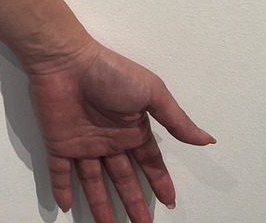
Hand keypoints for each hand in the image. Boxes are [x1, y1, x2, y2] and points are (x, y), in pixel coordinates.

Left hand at [24, 37, 214, 221]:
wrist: (65, 60)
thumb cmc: (109, 72)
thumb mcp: (151, 93)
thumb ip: (176, 120)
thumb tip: (207, 140)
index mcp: (131, 128)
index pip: (148, 162)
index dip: (158, 181)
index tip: (169, 202)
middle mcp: (108, 139)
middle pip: (123, 178)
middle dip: (133, 202)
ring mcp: (82, 142)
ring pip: (92, 181)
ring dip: (100, 205)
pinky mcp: (58, 141)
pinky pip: (59, 170)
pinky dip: (61, 188)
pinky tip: (66, 206)